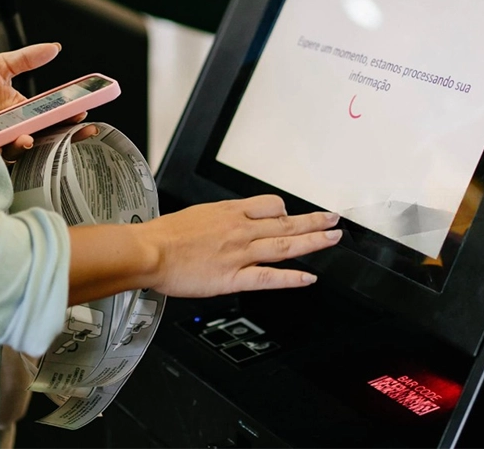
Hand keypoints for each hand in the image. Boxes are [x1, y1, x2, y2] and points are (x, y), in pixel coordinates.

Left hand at [0, 43, 96, 158]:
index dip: (71, 115)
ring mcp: (5, 143)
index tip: (84, 110)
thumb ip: (27, 58)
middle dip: (72, 135)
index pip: (53, 115)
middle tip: (86, 131)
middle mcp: (18, 129)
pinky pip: (11, 157)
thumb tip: (55, 47)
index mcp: (23, 110)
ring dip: (47, 143)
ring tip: (49, 130)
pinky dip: (20, 149)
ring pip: (35, 149)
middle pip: (51, 136)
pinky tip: (24, 139)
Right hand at [66, 196, 341, 304]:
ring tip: (333, 239)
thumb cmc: (164, 235)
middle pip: (286, 224)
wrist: (149, 251)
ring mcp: (240, 254)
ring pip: (285, 246)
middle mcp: (241, 230)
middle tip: (334, 219)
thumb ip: (216, 219)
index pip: (271, 205)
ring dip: (313, 242)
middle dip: (314, 221)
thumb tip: (224, 222)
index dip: (287, 211)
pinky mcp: (234, 277)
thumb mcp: (196, 214)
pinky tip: (309, 278)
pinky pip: (270, 277)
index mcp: (230, 212)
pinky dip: (292, 277)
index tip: (297, 215)